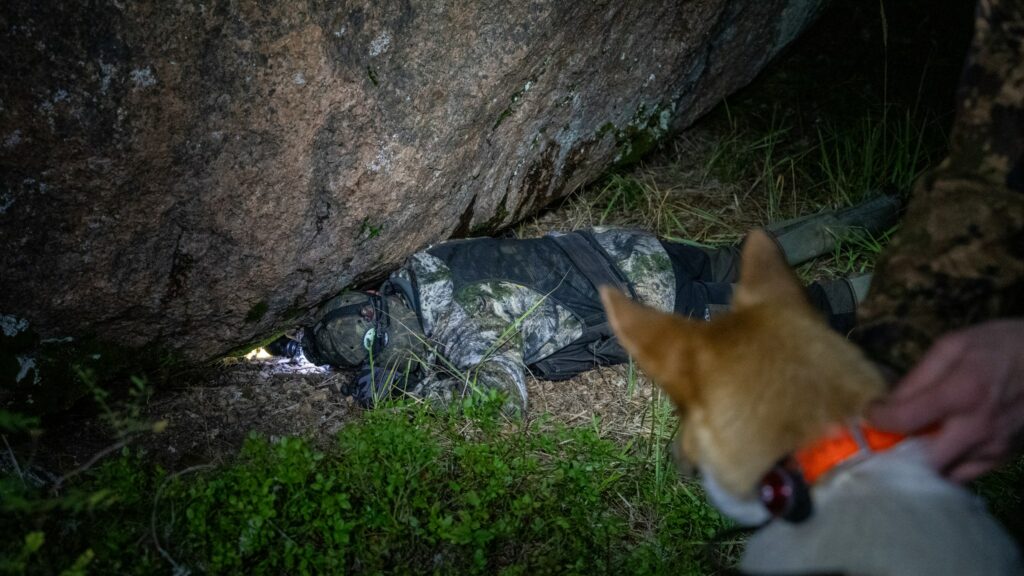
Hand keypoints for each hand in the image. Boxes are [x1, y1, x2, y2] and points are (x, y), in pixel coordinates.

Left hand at [867, 319, 1023, 481]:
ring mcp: (994, 448)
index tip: (870, 413)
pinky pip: (963, 474)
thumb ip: (918, 376)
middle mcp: (978, 427)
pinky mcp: (1003, 459)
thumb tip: (888, 403)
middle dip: (896, 455)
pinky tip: (935, 450)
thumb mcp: (953, 346)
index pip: (906, 418)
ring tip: (905, 446)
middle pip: (922, 460)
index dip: (878, 419)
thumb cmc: (999, 346)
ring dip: (918, 464)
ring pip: (943, 473)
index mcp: (963, 392)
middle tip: (882, 442)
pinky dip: (943, 467)